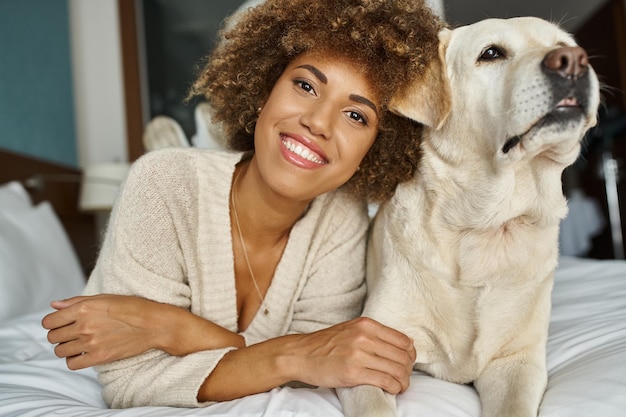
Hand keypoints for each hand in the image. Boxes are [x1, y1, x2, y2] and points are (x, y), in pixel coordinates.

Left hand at [42, 294, 243, 369]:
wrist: (155, 324)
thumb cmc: (132, 307)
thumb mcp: (105, 298)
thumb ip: (76, 301)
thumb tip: (54, 305)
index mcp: (84, 308)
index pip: (49, 321)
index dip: (52, 323)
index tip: (60, 323)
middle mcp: (84, 325)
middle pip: (52, 337)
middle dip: (58, 334)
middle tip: (71, 333)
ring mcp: (91, 343)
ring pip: (60, 351)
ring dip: (65, 347)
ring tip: (78, 343)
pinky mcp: (99, 357)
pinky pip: (72, 364)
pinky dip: (74, 359)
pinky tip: (83, 353)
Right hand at [285, 317, 415, 393]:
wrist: (300, 355)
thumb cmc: (325, 345)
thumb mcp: (350, 329)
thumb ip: (373, 334)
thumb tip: (399, 346)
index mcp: (366, 325)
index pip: (403, 340)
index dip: (410, 355)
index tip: (407, 363)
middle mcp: (364, 337)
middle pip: (403, 356)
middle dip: (408, 370)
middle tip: (404, 377)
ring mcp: (359, 354)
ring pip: (397, 370)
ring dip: (403, 382)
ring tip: (400, 386)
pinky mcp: (353, 372)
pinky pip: (385, 381)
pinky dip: (394, 388)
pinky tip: (392, 390)